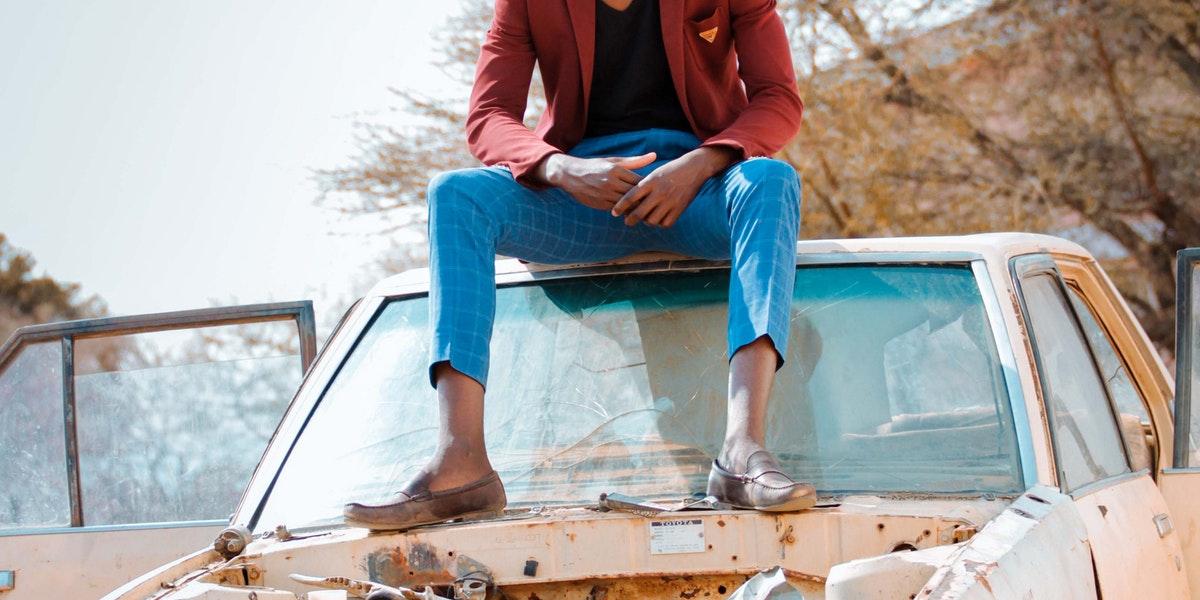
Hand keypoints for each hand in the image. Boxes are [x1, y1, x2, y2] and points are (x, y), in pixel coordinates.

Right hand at [535, 152, 656, 210]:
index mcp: (616, 170)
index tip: (660, 190)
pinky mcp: (601, 204)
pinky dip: (626, 211)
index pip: (639, 181)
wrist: (571, 175)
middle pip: (635, 195)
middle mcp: (611, 183)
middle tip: (659, 204)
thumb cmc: (596, 165)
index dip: (650, 187)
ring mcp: (605, 195)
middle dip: (646, 200)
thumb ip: (635, 161)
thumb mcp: (614, 161)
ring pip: (627, 204)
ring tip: (650, 211)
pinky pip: (617, 209)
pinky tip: (634, 212)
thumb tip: (655, 156)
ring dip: (637, 208)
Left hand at [611, 146, 736, 226]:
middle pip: (639, 213)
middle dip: (630, 220)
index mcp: (650, 182)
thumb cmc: (671, 170)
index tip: (614, 213)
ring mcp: (670, 202)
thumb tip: (629, 200)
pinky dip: (660, 223)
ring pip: (651, 220)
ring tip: (645, 219)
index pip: (630, 197)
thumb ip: (643, 186)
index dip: (620, 207)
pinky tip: (658, 219)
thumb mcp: (655, 173)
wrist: (694, 168)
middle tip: (627, 222)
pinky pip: (665, 223)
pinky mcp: (679, 208)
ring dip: (646, 221)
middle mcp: (659, 192)